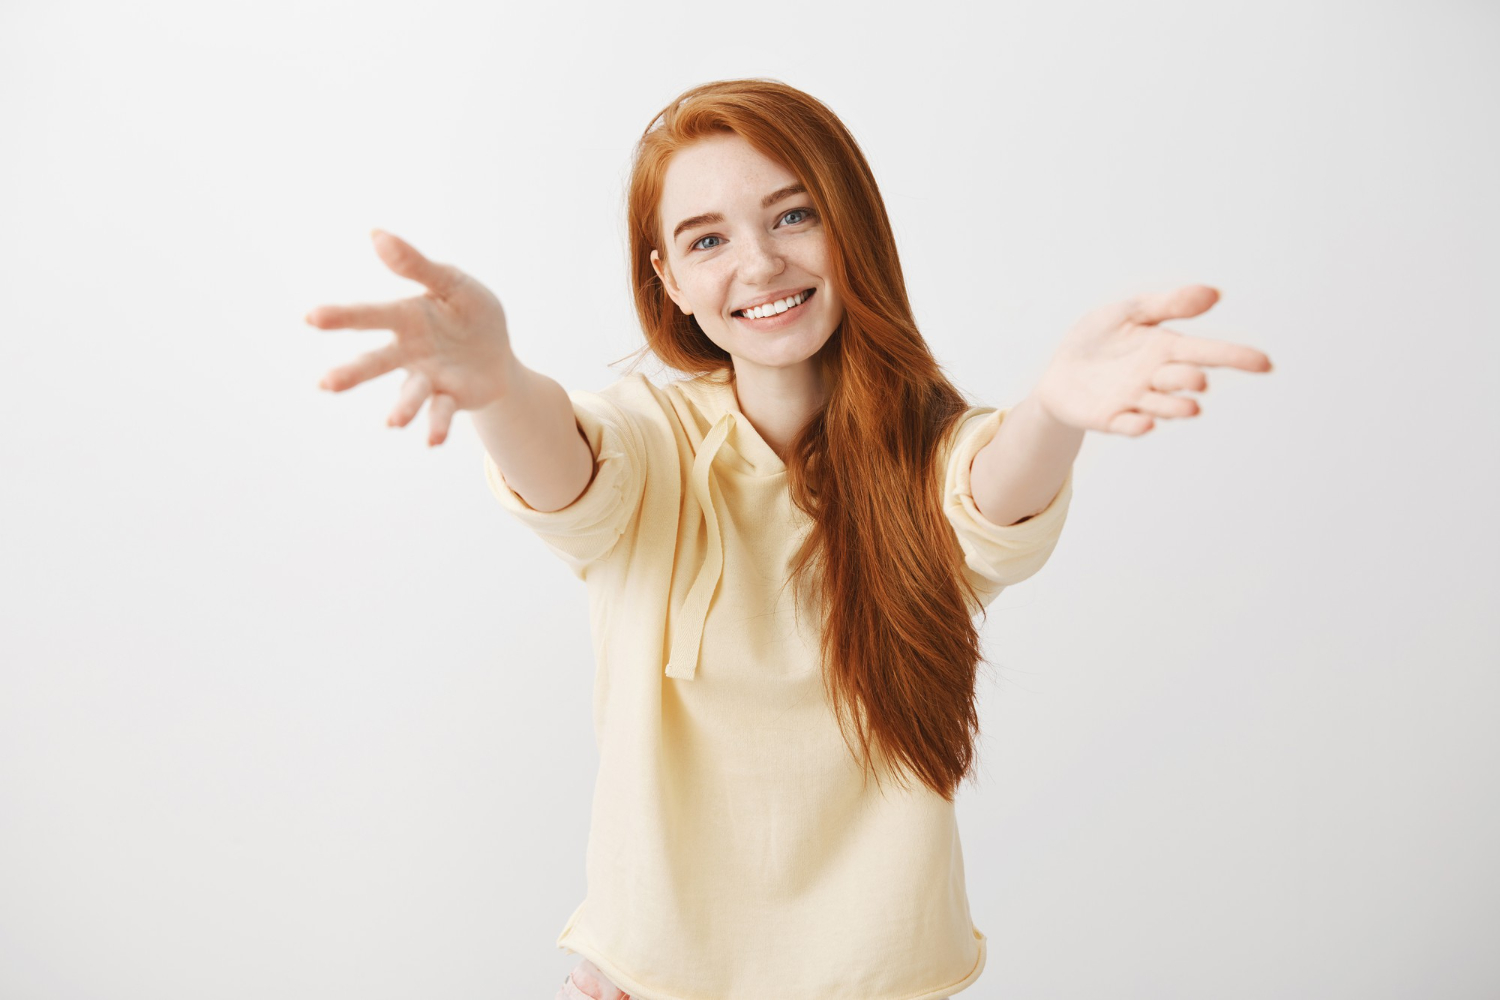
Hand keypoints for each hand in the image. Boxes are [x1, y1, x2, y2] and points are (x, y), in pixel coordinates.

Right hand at [306, 230, 517, 446]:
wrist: (497, 354)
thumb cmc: (468, 313)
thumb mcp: (452, 283)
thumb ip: (417, 265)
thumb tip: (376, 234)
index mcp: (406, 317)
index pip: (370, 316)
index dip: (341, 316)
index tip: (311, 317)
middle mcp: (409, 351)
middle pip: (377, 361)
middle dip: (352, 373)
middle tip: (325, 384)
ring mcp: (427, 378)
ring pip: (409, 393)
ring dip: (401, 407)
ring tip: (393, 422)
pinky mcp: (450, 398)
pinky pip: (441, 412)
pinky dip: (436, 426)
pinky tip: (432, 441)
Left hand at [1032, 284, 1272, 435]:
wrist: (1059, 370)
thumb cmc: (1098, 339)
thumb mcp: (1128, 312)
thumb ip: (1167, 304)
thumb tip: (1214, 293)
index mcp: (1165, 348)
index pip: (1207, 352)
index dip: (1236, 357)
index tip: (1264, 363)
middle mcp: (1156, 377)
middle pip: (1185, 379)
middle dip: (1193, 380)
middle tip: (1198, 379)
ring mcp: (1134, 400)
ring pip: (1163, 406)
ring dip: (1176, 407)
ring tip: (1190, 407)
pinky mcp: (1110, 418)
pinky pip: (1127, 425)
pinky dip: (1138, 425)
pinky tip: (1146, 423)